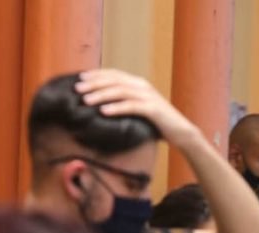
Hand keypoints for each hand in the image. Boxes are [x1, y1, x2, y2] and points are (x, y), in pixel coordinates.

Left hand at [76, 69, 198, 144]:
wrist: (181, 133)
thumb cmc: (157, 124)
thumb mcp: (138, 111)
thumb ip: (124, 104)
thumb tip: (101, 108)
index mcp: (138, 84)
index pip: (114, 74)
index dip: (96, 74)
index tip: (79, 78)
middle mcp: (142, 86)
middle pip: (114, 80)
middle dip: (94, 83)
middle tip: (77, 88)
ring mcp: (149, 97)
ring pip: (120, 91)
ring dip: (101, 94)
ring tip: (86, 100)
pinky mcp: (153, 110)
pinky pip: (132, 106)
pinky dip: (116, 108)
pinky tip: (104, 111)